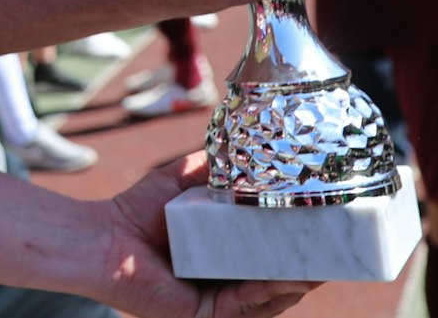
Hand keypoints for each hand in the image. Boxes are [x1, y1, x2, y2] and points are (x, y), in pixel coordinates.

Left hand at [90, 151, 316, 317]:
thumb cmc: (136, 210)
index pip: (266, 261)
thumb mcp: (184, 180)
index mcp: (218, 257)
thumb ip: (215, 167)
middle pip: (274, 284)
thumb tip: (247, 138)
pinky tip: (285, 279)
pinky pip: (241, 307)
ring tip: (320, 268)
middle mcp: (218, 283)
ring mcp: (211, 301)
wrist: (102, 236)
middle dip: (306, 273)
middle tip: (335, 256)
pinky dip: (265, 293)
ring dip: (294, 284)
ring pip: (265, 300)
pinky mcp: (200, 314)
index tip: (323, 235)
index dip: (296, 253)